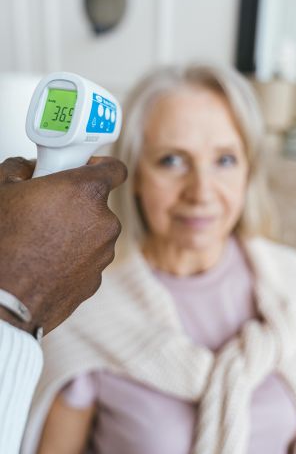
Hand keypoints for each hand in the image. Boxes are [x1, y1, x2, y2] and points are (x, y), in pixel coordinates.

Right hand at [0, 156, 126, 334]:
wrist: (3, 298)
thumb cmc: (4, 246)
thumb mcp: (2, 190)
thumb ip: (20, 169)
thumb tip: (26, 169)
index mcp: (86, 192)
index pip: (115, 168)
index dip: (100, 166)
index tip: (87, 169)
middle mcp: (104, 222)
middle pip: (98, 203)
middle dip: (76, 203)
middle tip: (47, 208)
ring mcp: (103, 254)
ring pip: (94, 233)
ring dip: (75, 232)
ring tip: (42, 240)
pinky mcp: (95, 280)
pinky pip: (88, 259)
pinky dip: (74, 257)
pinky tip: (47, 261)